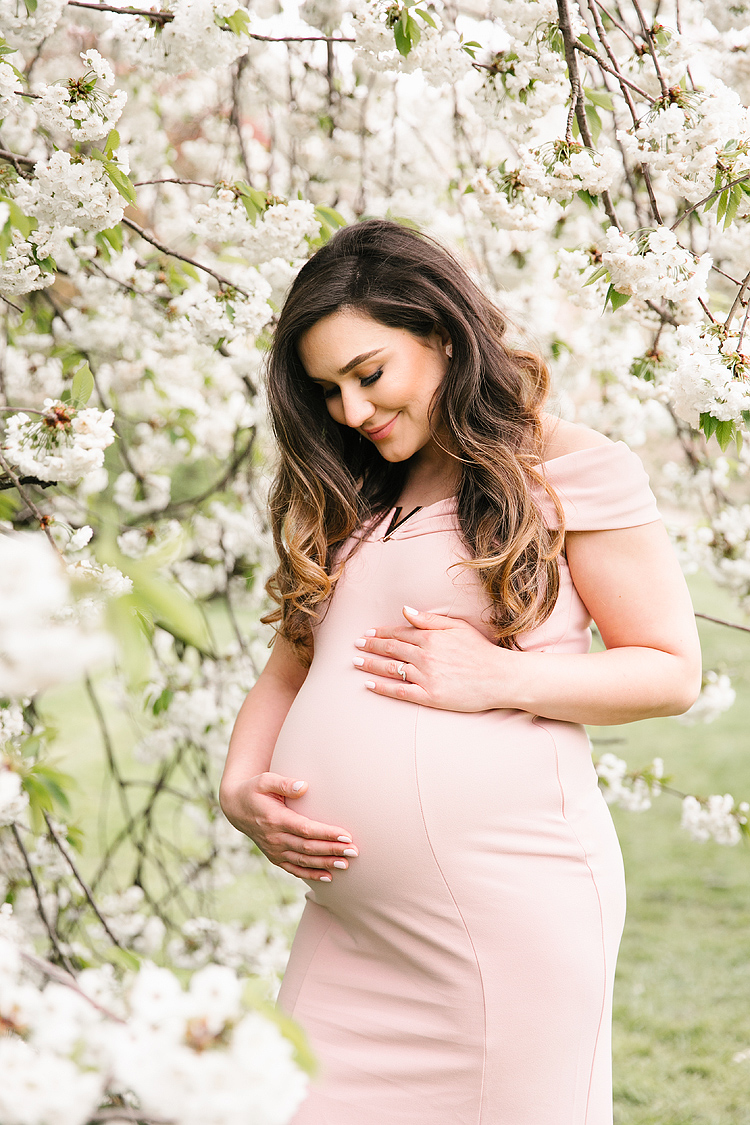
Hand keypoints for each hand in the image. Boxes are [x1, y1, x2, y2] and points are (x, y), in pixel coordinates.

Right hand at [219, 772, 357, 881]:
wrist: (236, 808)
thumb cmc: (254, 790)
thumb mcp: (264, 780)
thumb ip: (284, 783)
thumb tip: (304, 786)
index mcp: (275, 819)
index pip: (306, 829)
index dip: (326, 834)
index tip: (346, 836)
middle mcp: (275, 838)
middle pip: (308, 848)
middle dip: (332, 850)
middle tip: (354, 852)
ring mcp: (274, 850)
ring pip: (304, 861)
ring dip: (325, 864)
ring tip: (346, 864)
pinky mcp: (275, 857)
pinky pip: (295, 869)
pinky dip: (311, 874)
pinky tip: (328, 877)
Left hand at [352, 605, 510, 711]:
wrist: (499, 678)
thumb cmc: (480, 651)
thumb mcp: (457, 627)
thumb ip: (429, 619)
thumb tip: (406, 610)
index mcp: (431, 637)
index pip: (400, 633)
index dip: (381, 632)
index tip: (368, 632)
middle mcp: (425, 655)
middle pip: (391, 649)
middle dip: (371, 646)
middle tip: (356, 645)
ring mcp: (426, 677)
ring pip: (391, 668)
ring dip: (371, 664)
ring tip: (356, 662)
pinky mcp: (430, 696)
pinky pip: (400, 691)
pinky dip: (382, 687)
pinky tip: (369, 684)